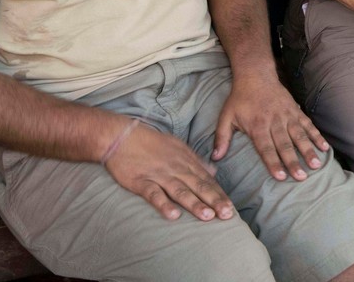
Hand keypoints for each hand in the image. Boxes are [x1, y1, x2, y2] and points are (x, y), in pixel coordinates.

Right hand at [104, 119, 235, 221]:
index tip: (230, 208)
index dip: (219, 194)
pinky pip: (154, 194)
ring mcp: (159, 175)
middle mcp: (176, 168)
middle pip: (198, 186)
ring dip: (194, 204)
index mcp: (186, 161)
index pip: (207, 180)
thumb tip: (214, 171)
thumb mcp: (179, 147)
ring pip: (180, 191)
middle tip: (227, 215)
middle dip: (214, 201)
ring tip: (208, 216)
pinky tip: (173, 216)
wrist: (122, 137)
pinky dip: (163, 205)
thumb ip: (196, 161)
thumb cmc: (152, 143)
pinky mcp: (141, 181)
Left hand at [213, 72, 329, 181]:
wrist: (256, 75)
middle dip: (293, 161)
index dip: (273, 162)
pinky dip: (317, 136)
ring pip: (299, 135)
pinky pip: (308, 125)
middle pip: (285, 144)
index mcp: (257, 126)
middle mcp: (274, 122)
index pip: (266, 148)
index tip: (281, 177)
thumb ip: (221, 138)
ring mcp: (287, 116)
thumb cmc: (240, 98)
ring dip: (308, 150)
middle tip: (301, 177)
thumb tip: (215, 158)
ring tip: (316, 164)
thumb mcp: (226, 116)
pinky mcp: (296, 111)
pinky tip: (325, 148)